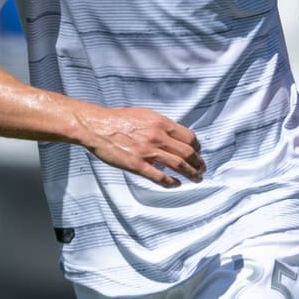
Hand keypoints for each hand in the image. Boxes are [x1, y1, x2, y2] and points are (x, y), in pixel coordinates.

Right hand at [74, 105, 204, 188]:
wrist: (96, 126)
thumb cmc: (117, 119)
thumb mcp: (144, 115)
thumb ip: (160, 125)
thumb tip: (173, 134)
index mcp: (160, 123)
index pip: (189, 137)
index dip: (198, 148)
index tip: (198, 153)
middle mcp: (158, 136)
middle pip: (188, 153)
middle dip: (198, 163)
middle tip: (202, 169)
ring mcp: (148, 152)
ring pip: (178, 165)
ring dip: (191, 174)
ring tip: (196, 179)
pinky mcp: (137, 165)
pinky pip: (159, 177)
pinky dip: (171, 182)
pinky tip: (176, 184)